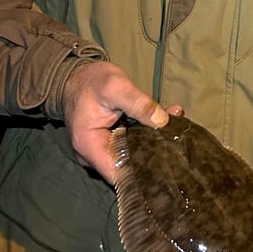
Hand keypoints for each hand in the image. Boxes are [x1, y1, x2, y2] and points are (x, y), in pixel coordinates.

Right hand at [61, 60, 181, 183]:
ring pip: (132, 157)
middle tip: (175, 137)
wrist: (77, 77)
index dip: (143, 172)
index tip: (167, 158)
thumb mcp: (116, 86)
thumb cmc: (91, 81)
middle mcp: (93, 156)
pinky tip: (164, 122)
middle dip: (153, 154)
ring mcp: (101, 152)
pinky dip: (146, 136)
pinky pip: (130, 147)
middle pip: (127, 168)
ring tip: (174, 125)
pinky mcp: (110, 145)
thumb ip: (138, 103)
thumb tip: (162, 121)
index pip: (119, 174)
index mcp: (89, 146)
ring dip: (153, 144)